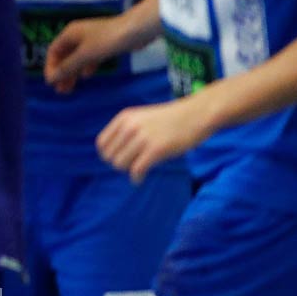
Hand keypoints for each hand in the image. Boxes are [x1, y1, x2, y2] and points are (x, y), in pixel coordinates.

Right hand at [45, 13, 129, 93]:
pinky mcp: (103, 45)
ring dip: (73, 73)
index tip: (51, 83)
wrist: (135, 30)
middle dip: (62, 73)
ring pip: (77, 58)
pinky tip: (87, 76)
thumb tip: (50, 79)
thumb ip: (68, 67)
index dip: (50, 67)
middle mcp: (77, 36)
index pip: (53, 51)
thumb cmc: (107, 40)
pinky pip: (89, 58)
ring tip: (71, 88)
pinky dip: (86, 67)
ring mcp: (91, 40)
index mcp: (69, 34)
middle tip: (61, 91)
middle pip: (64, 56)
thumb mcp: (85, 55)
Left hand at [97, 93, 215, 182]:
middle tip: (131, 165)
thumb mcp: (141, 118)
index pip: (102, 143)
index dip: (108, 154)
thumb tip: (112, 153)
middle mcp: (129, 127)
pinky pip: (136, 170)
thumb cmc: (169, 119)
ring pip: (120, 164)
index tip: (120, 159)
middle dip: (119, 164)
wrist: (195, 115)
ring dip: (127, 170)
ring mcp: (142, 138)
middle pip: (109, 156)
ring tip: (138, 169)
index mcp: (124, 118)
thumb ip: (126, 130)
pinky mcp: (156, 150)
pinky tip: (139, 179)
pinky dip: (136, 178)